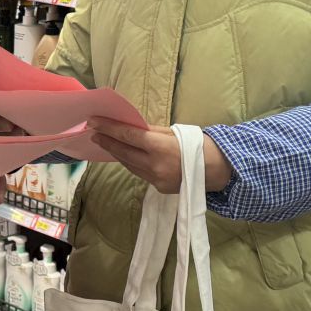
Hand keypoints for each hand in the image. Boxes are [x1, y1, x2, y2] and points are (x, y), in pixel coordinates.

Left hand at [88, 119, 233, 195]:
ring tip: (104, 142)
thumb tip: (129, 127)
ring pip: (129, 164)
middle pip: (124, 152)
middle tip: (93, 131)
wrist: (216, 170)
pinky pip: (139, 173)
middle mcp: (155, 165)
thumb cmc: (196, 145)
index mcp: (160, 147)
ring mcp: (156, 179)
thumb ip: (150, 131)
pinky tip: (123, 155)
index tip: (94, 122)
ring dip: (116, 152)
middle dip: (107, 141)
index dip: (109, 128)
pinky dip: (130, 163)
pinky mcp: (158, 188)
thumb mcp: (173, 132)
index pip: (128, 136)